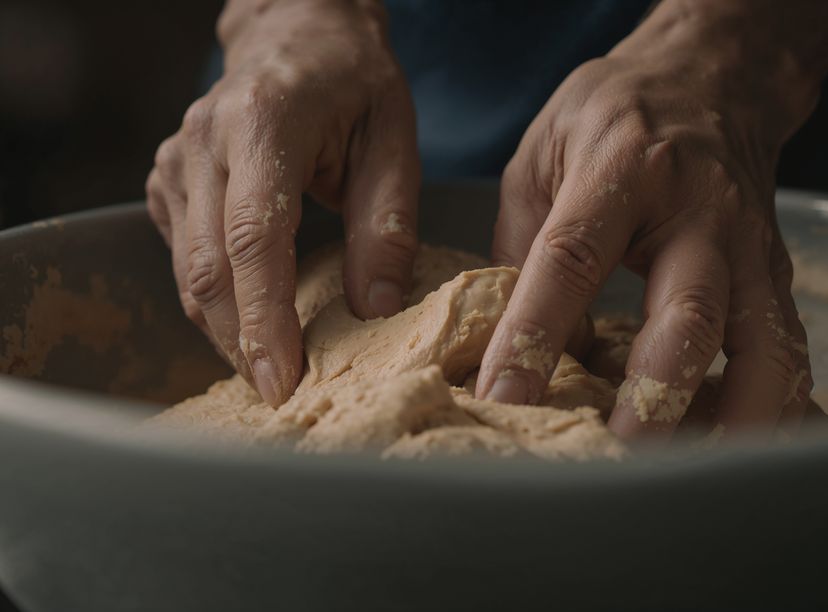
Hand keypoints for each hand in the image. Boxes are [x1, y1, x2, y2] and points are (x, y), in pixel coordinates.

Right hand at [146, 0, 419, 404]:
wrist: (297, 35)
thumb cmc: (352, 83)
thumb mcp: (394, 140)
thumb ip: (388, 223)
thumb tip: (378, 306)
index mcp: (265, 123)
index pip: (255, 238)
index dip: (265, 318)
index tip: (282, 379)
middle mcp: (205, 142)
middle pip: (210, 268)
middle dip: (242, 343)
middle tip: (281, 399)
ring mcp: (177, 161)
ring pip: (190, 272)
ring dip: (227, 331)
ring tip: (271, 374)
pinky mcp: (169, 182)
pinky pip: (185, 259)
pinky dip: (216, 301)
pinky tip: (253, 325)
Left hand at [475, 1, 823, 441]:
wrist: (713, 77)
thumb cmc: (615, 116)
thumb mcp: (541, 153)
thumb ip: (524, 245)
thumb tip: (522, 346)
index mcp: (621, 171)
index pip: (572, 258)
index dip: (536, 332)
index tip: (504, 396)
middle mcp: (698, 211)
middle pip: (690, 311)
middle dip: (657, 392)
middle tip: (620, 453)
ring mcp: (751, 246)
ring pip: (763, 343)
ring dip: (735, 417)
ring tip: (696, 477)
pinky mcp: (778, 274)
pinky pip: (787, 350)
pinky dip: (771, 406)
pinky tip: (739, 449)